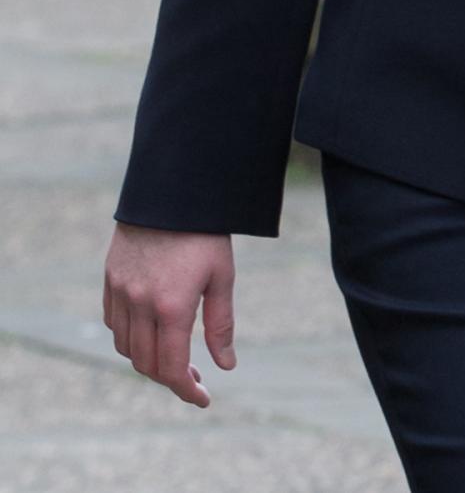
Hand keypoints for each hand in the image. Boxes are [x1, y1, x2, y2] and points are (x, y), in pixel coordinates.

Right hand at [102, 224, 235, 406]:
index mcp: (172, 306)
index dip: (186, 389)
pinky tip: (152, 334)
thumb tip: (225, 365)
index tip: (202, 399)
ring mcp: (120, 293)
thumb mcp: (222, 277)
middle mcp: (140, 304)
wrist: (172, 194)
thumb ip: (220, 324)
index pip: (171, 366)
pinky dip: (129, 339)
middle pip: (145, 363)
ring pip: (125, 347)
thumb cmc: (205, 235)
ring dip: (148, 360)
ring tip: (176, 357)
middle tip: (196, 378)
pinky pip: (113, 324)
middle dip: (170, 378)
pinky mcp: (110, 281)